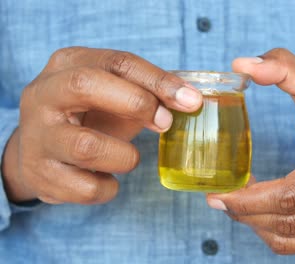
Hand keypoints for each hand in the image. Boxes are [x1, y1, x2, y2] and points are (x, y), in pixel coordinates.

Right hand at [2, 47, 201, 203]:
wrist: (40, 149)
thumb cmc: (89, 116)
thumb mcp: (115, 96)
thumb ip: (148, 94)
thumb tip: (190, 100)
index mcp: (68, 64)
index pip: (117, 62)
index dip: (158, 81)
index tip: (191, 100)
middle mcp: (43, 94)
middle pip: (85, 85)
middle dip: (136, 103)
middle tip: (165, 124)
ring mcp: (36, 136)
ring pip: (86, 146)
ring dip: (124, 157)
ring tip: (129, 158)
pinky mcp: (38, 174)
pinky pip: (86, 188)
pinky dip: (108, 188)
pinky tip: (108, 179)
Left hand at [206, 48, 294, 254]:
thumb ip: (282, 68)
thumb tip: (242, 65)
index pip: (294, 192)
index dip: (250, 198)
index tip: (220, 193)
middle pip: (291, 220)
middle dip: (247, 213)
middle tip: (220, 200)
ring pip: (293, 239)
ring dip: (256, 225)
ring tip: (238, 206)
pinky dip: (273, 236)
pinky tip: (261, 216)